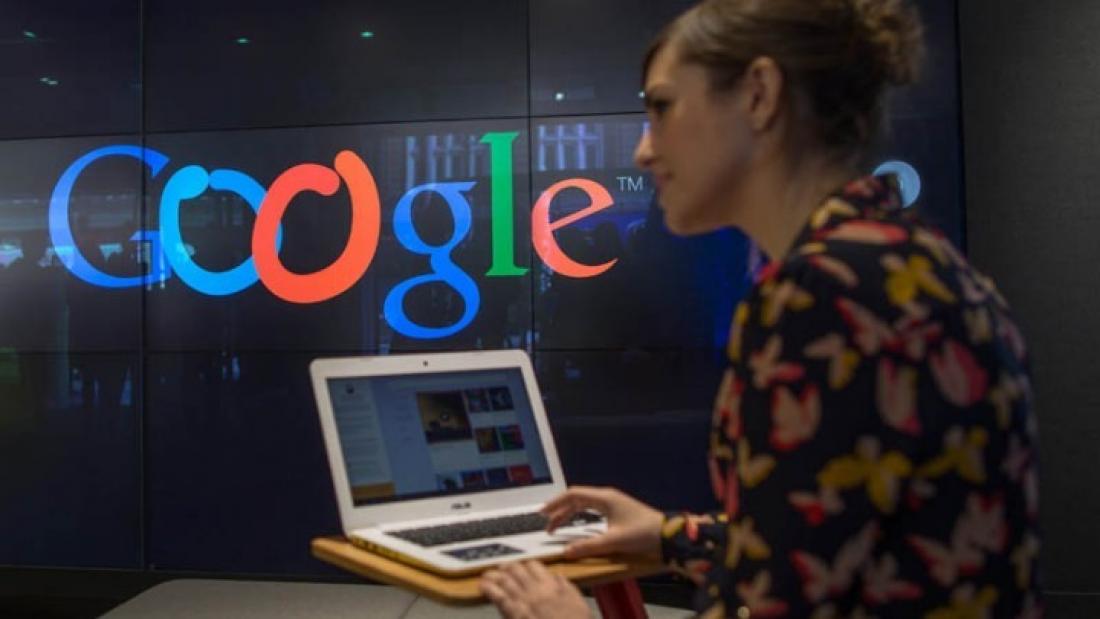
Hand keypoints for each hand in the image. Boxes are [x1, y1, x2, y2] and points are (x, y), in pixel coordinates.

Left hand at [480, 560, 591, 618]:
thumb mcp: (578, 602)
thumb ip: (566, 587)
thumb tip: (557, 576)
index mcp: (551, 585)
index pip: (534, 565)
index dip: (526, 564)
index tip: (522, 567)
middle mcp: (535, 589)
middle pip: (516, 569)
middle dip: (507, 567)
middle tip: (502, 569)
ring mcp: (522, 601)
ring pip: (504, 580)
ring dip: (494, 575)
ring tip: (488, 575)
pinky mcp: (513, 614)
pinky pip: (498, 596)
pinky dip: (488, 589)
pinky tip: (482, 586)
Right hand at [541, 486, 662, 559]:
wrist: (667, 534)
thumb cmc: (643, 533)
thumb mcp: (614, 541)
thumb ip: (589, 546)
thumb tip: (567, 551)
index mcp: (605, 498)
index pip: (573, 494)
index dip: (556, 502)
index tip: (543, 512)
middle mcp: (607, 497)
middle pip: (576, 499)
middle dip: (560, 510)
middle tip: (547, 524)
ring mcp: (613, 503)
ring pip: (584, 504)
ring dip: (569, 513)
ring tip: (557, 526)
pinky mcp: (617, 511)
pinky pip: (592, 509)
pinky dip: (580, 516)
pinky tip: (576, 525)